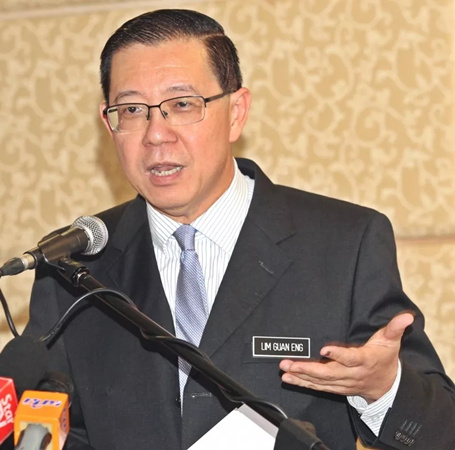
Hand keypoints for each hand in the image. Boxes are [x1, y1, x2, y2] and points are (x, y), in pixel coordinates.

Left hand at [279, 313, 413, 402]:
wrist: (386, 386)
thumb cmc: (384, 360)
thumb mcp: (391, 342)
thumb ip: (395, 328)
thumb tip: (407, 316)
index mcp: (364, 361)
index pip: (350, 358)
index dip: (338, 355)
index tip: (324, 348)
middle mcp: (351, 374)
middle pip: (328, 373)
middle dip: (308, 369)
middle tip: (290, 362)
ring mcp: (342, 383)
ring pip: (320, 382)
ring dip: (301, 376)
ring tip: (285, 369)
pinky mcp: (335, 387)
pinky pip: (317, 387)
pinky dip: (302, 383)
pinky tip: (289, 378)